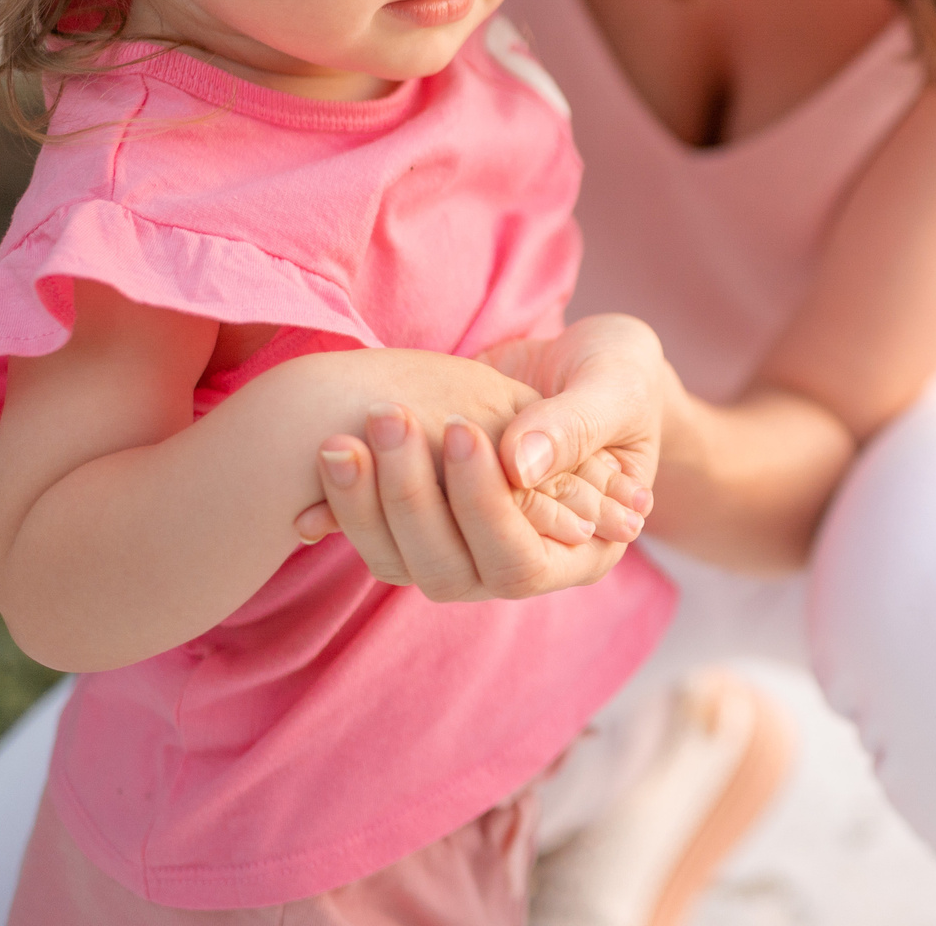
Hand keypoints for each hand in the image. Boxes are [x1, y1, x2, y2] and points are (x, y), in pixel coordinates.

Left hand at [305, 316, 671, 601]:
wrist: (584, 363)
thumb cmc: (619, 376)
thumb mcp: (618, 389)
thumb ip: (575, 425)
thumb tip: (518, 464)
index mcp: (582, 549)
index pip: (520, 562)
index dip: (484, 507)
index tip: (460, 427)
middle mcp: (519, 560)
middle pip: (449, 571)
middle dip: (411, 497)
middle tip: (387, 416)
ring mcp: (469, 547)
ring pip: (402, 561)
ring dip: (365, 503)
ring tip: (338, 438)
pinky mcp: (430, 518)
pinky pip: (377, 534)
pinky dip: (343, 507)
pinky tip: (316, 465)